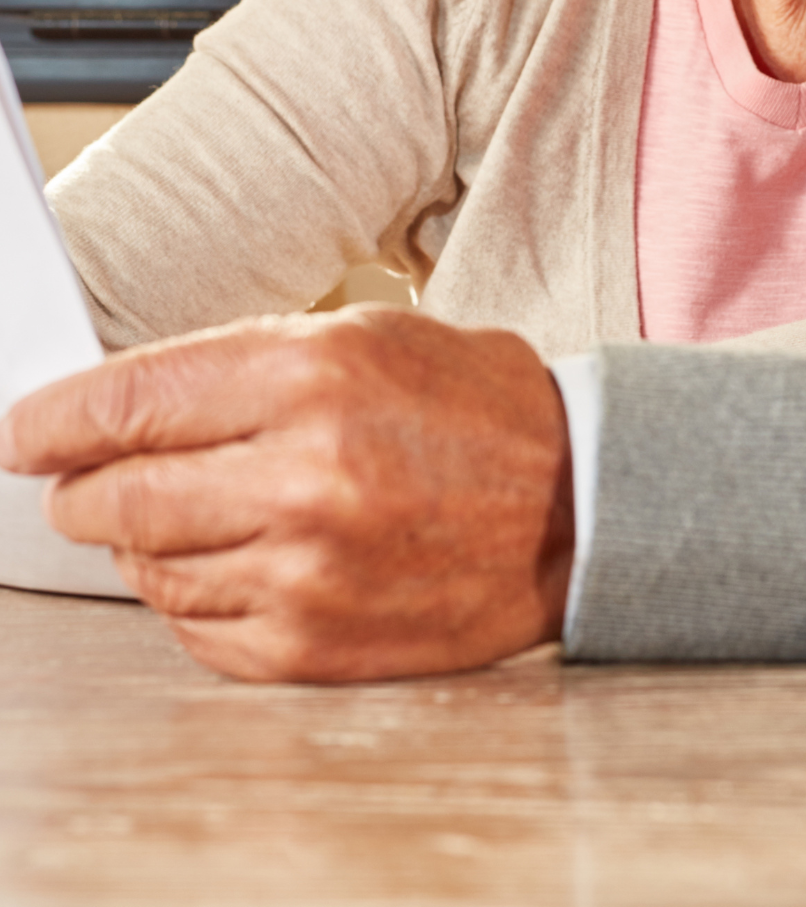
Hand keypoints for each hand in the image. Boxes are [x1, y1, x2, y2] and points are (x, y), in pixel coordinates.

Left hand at [0, 309, 573, 682]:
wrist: (574, 507)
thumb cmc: (473, 408)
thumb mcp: (365, 335)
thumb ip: (239, 365)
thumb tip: (120, 410)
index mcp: (311, 375)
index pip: (129, 402)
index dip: (54, 420)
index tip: (24, 432)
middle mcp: (301, 474)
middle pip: (116, 494)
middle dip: (82, 486)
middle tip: (82, 480)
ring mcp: (305, 569)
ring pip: (148, 566)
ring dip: (144, 541)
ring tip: (187, 513)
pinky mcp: (313, 644)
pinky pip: (196, 630)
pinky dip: (192, 597)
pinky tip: (233, 561)